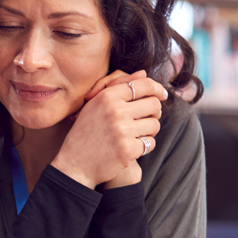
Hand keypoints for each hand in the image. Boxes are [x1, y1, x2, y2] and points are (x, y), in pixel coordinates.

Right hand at [87, 71, 151, 188]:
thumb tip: (144, 73)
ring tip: (137, 134)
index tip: (162, 94)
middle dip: (154, 112)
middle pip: (154, 104)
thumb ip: (118, 86)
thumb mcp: (95, 104)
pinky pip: (150, 143)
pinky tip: (132, 148)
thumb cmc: (86, 132)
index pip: (144, 85)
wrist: (74, 163)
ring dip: (149, 131)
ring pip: (154, 125)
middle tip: (148, 118)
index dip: (157, 89)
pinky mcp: (128, 149)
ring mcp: (122, 131)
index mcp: (107, 96)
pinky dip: (144, 146)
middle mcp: (115, 111)